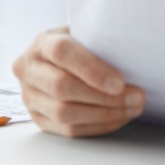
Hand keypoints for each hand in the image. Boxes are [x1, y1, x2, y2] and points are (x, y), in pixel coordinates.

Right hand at [13, 27, 145, 136]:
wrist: (58, 60)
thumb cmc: (81, 45)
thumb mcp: (87, 33)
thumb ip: (101, 41)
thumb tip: (133, 58)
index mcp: (42, 43)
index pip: (62, 53)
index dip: (91, 69)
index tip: (120, 82)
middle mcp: (29, 70)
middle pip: (61, 88)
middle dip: (104, 97)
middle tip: (135, 97)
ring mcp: (30, 97)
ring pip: (64, 113)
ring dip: (104, 115)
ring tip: (131, 109)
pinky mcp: (38, 119)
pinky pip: (68, 130)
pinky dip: (97, 126)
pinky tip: (118, 118)